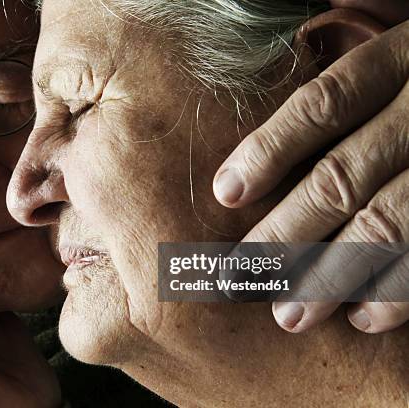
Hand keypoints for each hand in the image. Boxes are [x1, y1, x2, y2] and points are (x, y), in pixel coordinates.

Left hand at [213, 20, 408, 332]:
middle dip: (284, 233)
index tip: (225, 193)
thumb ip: (347, 87)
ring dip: (331, 276)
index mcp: (404, 62)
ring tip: (289, 314)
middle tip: (239, 277)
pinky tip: (362, 317)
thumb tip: (264, 133)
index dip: (270, 150)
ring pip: (387, 223)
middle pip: (343, 177)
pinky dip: (397, 291)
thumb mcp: (400, 58)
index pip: (325, 104)